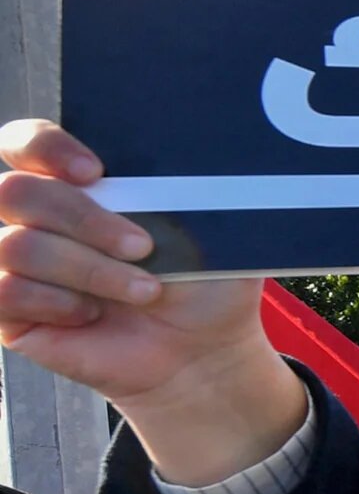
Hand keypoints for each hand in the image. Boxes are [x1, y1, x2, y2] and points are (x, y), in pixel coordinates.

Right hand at [0, 120, 300, 482]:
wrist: (202, 350)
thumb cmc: (202, 282)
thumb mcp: (203, 227)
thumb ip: (175, 185)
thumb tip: (176, 151)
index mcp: (75, 185)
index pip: (25, 143)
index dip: (46, 147)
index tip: (96, 172)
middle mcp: (35, 220)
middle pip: (16, 191)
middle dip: (83, 218)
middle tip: (143, 247)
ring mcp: (16, 266)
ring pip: (17, 246)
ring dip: (89, 269)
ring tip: (144, 290)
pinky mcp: (9, 312)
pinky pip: (6, 293)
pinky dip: (58, 303)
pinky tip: (92, 314)